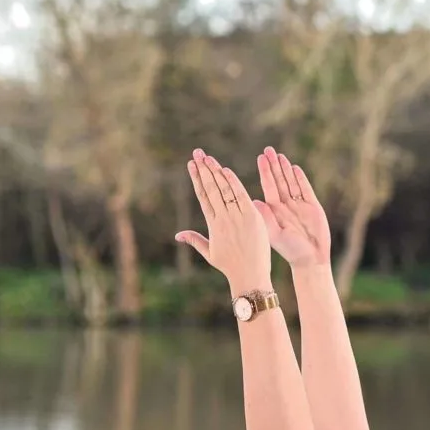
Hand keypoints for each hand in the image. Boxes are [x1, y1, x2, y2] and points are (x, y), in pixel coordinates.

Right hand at [174, 150, 273, 289]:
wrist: (249, 276)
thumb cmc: (231, 266)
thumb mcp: (210, 253)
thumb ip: (195, 240)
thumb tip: (177, 235)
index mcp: (213, 225)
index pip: (203, 196)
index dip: (197, 179)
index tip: (191, 165)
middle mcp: (222, 219)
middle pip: (210, 189)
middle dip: (203, 170)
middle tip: (197, 153)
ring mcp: (236, 217)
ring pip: (223, 190)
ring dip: (215, 172)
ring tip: (207, 157)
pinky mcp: (251, 217)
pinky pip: (240, 196)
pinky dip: (233, 183)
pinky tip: (225, 170)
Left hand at [253, 147, 334, 271]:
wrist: (310, 259)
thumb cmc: (290, 250)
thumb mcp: (274, 235)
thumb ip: (266, 218)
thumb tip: (255, 201)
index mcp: (274, 210)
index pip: (268, 186)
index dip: (265, 172)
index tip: (260, 158)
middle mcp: (285, 205)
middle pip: (279, 180)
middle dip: (274, 165)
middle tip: (268, 149)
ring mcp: (299, 204)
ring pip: (291, 182)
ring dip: (286, 169)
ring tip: (280, 155)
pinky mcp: (313, 206)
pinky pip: (305, 189)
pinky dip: (300, 179)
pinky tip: (295, 168)